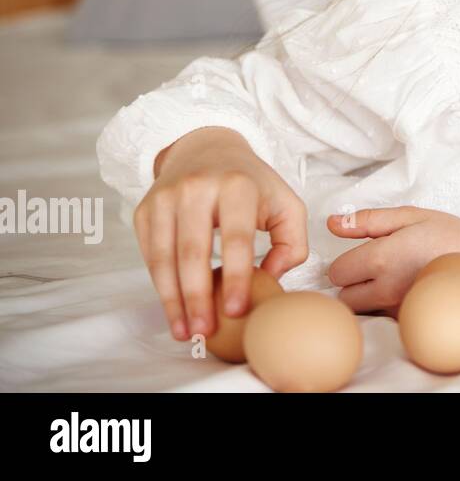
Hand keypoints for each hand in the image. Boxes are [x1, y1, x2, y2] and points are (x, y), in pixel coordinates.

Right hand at [138, 126, 308, 341]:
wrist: (206, 148)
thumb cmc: (253, 185)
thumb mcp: (286, 203)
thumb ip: (293, 243)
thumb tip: (271, 278)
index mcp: (238, 186)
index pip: (236, 238)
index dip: (235, 277)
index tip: (235, 310)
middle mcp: (197, 188)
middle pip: (193, 252)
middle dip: (198, 297)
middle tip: (205, 331)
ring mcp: (165, 198)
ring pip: (164, 257)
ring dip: (173, 300)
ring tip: (186, 332)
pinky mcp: (145, 209)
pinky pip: (149, 254)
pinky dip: (160, 285)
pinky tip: (173, 309)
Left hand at [326, 207, 459, 313]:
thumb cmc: (453, 236)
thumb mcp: (411, 216)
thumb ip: (368, 220)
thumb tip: (333, 223)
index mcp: (382, 257)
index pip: (337, 272)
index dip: (346, 263)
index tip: (362, 255)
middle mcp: (387, 288)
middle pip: (344, 298)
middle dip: (353, 284)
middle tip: (375, 269)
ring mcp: (399, 308)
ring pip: (364, 311)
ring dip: (368, 298)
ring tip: (393, 279)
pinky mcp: (412, 321)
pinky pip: (385, 319)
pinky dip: (387, 308)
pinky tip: (406, 291)